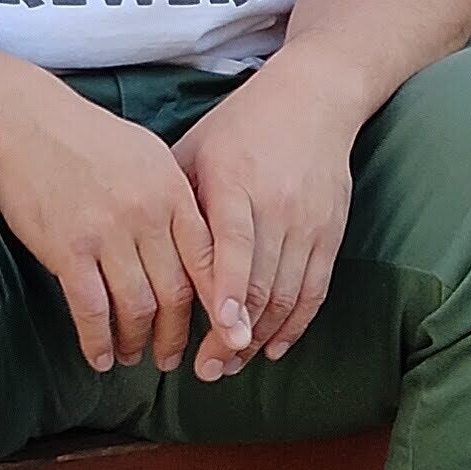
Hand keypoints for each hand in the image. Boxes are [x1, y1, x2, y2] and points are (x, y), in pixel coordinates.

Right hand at [0, 75, 218, 375]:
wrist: (27, 119)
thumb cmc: (88, 137)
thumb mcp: (149, 156)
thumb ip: (175, 199)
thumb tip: (197, 245)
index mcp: (173, 192)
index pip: (209, 261)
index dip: (219, 306)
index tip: (219, 333)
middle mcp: (147, 215)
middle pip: (176, 293)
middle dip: (176, 334)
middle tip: (171, 356)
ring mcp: (107, 233)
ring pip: (136, 306)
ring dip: (136, 341)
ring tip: (133, 356)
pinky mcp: (67, 248)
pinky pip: (91, 308)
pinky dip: (98, 340)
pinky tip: (100, 356)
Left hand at [170, 64, 361, 381]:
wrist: (314, 99)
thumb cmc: (241, 125)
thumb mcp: (196, 148)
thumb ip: (174, 199)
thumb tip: (138, 250)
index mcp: (237, 181)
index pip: (234, 245)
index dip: (227, 292)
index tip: (218, 331)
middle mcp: (278, 205)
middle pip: (260, 283)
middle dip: (235, 334)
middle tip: (207, 370)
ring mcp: (310, 221)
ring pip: (288, 295)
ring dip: (260, 337)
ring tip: (231, 364)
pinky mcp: (332, 233)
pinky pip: (315, 290)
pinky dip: (295, 324)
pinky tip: (271, 347)